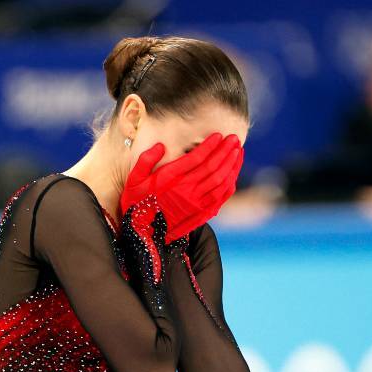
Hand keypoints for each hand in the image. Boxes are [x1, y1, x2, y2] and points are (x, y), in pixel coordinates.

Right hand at [121, 133, 243, 241]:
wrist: (144, 235)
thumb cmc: (137, 204)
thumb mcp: (134, 180)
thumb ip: (146, 160)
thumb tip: (161, 146)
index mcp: (170, 179)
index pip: (196, 158)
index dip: (210, 145)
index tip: (218, 135)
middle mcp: (186, 190)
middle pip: (212, 167)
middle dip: (225, 151)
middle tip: (234, 138)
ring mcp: (196, 203)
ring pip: (220, 181)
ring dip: (231, 165)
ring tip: (238, 151)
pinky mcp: (202, 214)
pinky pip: (220, 197)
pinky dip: (230, 183)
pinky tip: (234, 173)